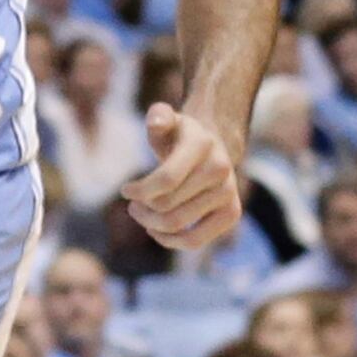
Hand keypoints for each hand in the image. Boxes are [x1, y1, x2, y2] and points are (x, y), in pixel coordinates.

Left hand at [118, 103, 241, 251]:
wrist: (212, 148)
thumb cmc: (179, 136)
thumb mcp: (166, 119)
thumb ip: (159, 116)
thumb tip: (157, 122)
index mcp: (202, 144)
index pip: (166, 179)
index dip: (140, 190)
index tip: (125, 190)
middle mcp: (221, 169)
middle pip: (167, 205)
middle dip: (141, 208)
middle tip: (133, 205)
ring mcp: (229, 193)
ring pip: (177, 225)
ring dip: (150, 224)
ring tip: (142, 214)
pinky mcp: (232, 214)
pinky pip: (195, 241)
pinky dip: (169, 240)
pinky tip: (156, 229)